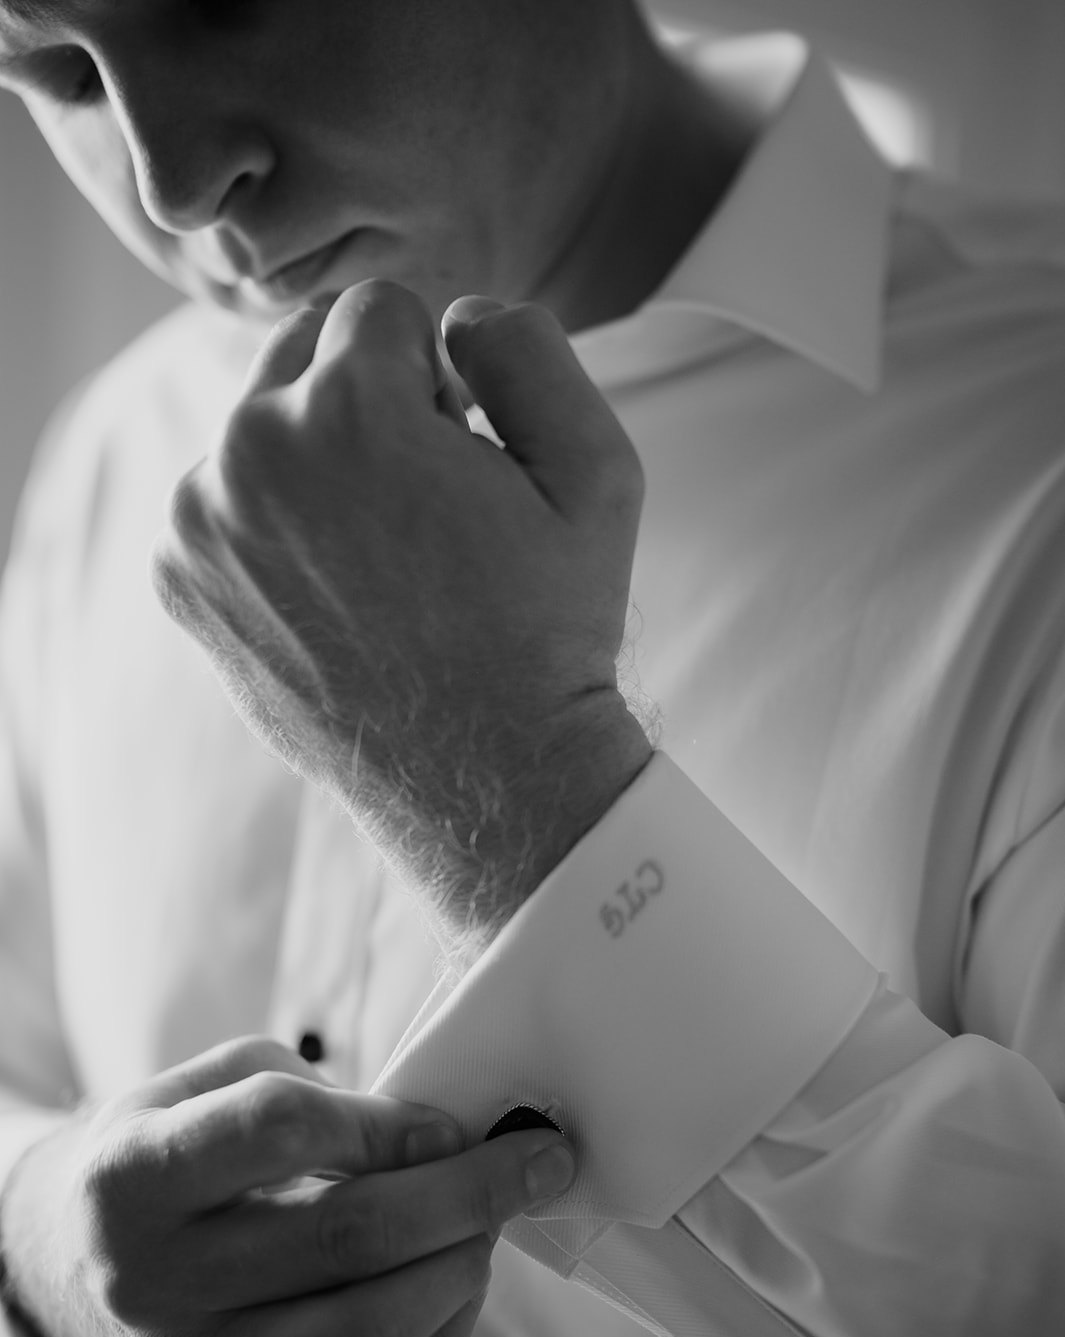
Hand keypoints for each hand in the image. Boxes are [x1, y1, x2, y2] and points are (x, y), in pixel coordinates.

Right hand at [0, 1038, 573, 1336]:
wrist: (76, 1260)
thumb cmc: (161, 1148)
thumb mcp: (195, 1084)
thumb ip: (297, 1088)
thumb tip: (428, 1126)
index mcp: (138, 1174)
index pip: (279, 1132)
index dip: (383, 1121)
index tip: (448, 1117)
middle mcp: (163, 1275)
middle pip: (344, 1238)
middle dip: (465, 1193)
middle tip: (538, 1159)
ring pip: (363, 1331)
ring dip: (461, 1269)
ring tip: (498, 1221)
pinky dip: (439, 1335)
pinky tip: (466, 1279)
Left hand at [153, 281, 652, 950]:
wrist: (485, 775)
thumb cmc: (549, 626)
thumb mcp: (597, 469)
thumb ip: (527, 344)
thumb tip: (455, 312)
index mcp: (350, 407)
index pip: (379, 308)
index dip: (438, 374)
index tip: (461, 453)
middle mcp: (252, 451)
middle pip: (300, 348)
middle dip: (363, 395)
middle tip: (422, 498)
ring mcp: (203, 521)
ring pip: (260, 425)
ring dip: (314, 458)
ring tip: (382, 553)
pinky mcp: (181, 578)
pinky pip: (225, 499)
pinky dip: (271, 523)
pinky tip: (335, 590)